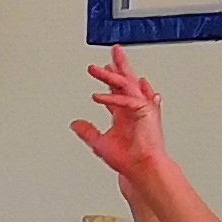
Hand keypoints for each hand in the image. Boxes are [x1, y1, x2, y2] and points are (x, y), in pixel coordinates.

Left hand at [71, 47, 165, 183]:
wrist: (142, 169)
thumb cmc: (128, 160)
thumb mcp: (100, 143)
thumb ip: (88, 131)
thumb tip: (75, 124)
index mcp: (124, 114)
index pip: (116, 91)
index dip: (109, 79)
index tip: (103, 68)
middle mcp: (133, 109)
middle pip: (125, 82)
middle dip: (118, 66)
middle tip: (113, 51)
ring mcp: (141, 109)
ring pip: (126, 85)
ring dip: (112, 75)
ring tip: (98, 68)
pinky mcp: (146, 112)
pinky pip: (128, 100)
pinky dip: (114, 98)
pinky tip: (99, 97)